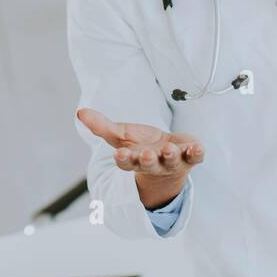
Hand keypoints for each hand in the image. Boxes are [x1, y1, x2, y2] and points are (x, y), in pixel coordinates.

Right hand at [76, 108, 203, 208]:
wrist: (169, 157)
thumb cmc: (141, 146)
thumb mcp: (120, 135)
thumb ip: (101, 126)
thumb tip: (79, 112)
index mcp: (134, 160)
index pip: (126, 162)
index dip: (124, 159)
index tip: (119, 155)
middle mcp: (154, 163)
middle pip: (149, 164)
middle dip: (147, 160)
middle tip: (146, 155)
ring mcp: (173, 161)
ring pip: (172, 161)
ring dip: (171, 155)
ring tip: (168, 149)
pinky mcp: (190, 156)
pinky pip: (195, 157)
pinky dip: (197, 153)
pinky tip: (197, 147)